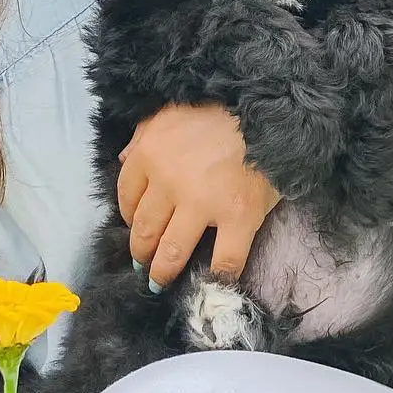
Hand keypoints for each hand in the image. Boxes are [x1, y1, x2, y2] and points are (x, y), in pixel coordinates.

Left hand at [117, 102, 281, 289]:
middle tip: (143, 264)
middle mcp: (168, 181)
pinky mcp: (237, 217)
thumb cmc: (221, 107)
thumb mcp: (172, 111)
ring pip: (172, 250)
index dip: (129, 216)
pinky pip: (224, 260)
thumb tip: (123, 158)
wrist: (269, 106)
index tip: (136, 227)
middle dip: (141, 251)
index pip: (127, 194)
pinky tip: (212, 285)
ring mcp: (201, 202)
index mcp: (150, 153)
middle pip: (145, 228)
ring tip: (160, 282)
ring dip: (162, 271)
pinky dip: (217, 278)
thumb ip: (144, 134)